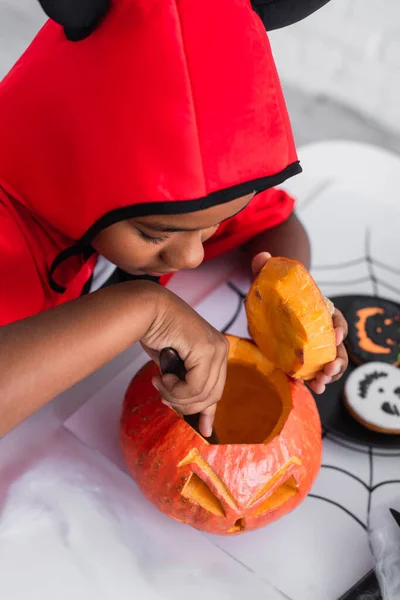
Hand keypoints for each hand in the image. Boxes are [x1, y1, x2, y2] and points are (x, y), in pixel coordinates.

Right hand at [140, 288, 228, 437]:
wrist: (147, 310)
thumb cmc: (156, 332)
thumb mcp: (174, 365)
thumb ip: (184, 383)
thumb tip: (188, 410)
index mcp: (216, 351)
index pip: (216, 389)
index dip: (208, 412)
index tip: (203, 430)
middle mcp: (221, 349)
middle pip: (210, 396)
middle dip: (184, 404)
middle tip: (163, 396)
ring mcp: (216, 348)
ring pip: (201, 393)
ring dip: (175, 395)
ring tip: (160, 382)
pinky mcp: (207, 349)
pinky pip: (194, 386)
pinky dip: (175, 388)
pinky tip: (162, 376)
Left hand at [251, 252, 348, 393]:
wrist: (261, 311)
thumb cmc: (270, 295)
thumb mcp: (266, 282)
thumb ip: (264, 269)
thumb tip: (262, 256)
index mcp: (317, 311)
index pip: (336, 318)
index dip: (339, 326)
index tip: (336, 335)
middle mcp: (318, 331)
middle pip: (337, 346)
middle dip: (338, 358)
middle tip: (330, 367)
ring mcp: (312, 348)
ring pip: (328, 362)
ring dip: (328, 374)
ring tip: (321, 383)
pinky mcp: (301, 361)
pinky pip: (312, 373)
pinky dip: (314, 381)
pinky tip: (312, 388)